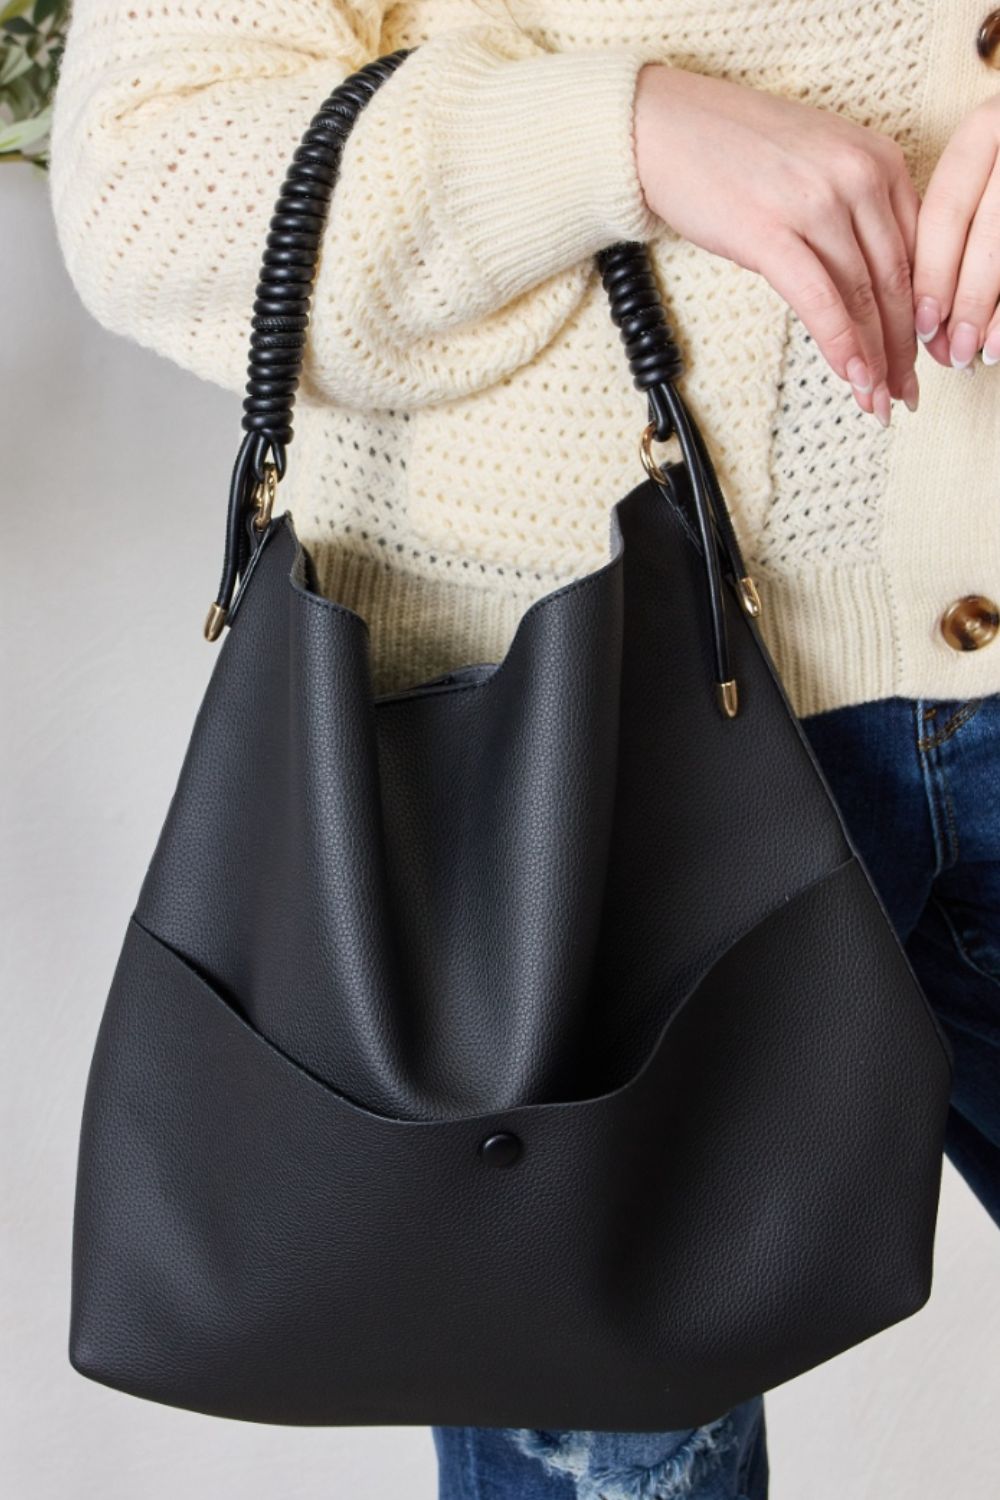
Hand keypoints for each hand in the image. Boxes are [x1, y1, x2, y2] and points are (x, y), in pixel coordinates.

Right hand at [634, 64, 921, 424]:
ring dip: (874, 359)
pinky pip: (821, 302)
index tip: (918, 353)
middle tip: (902, 391)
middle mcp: (857, 175)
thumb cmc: (732, 150)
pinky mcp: (771, 233)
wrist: (665, 129)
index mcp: (877, 157)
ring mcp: (817, 203)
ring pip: (864, 297)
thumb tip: (870, 281)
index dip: (921, 313)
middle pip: (896, 280)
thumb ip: (854, 210)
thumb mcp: (817, 167)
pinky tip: (852, 376)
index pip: (916, 251)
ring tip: (876, 397)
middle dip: (902, 348)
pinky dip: (841, 346)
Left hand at [911, 95, 999, 371]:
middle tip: (951, 352)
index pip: (945, 211)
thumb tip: (929, 320)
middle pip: (987, 234)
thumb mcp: (980, 178)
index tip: (920, 324)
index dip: (930, 275)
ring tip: (981, 352)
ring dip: (999, 311)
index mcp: (986, 126)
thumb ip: (952, 233)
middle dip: (966, 301)